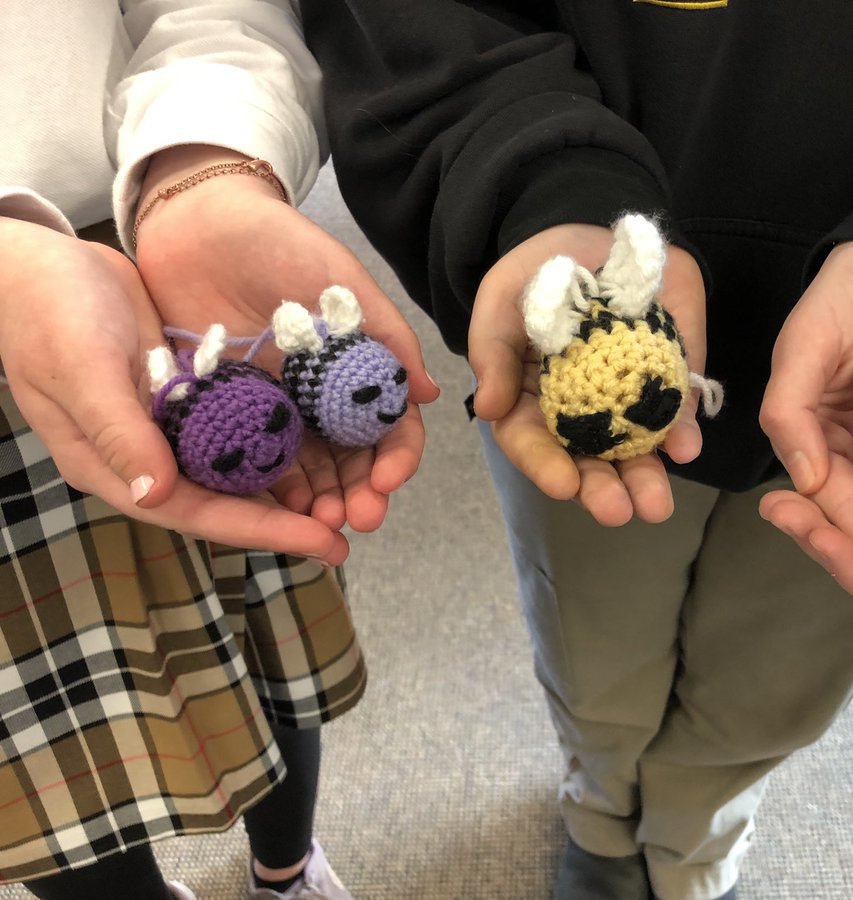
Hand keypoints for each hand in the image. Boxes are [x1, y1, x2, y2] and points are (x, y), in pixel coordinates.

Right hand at [0, 218, 349, 563]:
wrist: (41, 263)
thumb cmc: (49, 313)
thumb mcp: (82, 369)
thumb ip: (120, 432)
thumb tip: (158, 495)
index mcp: (116, 466)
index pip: (199, 513)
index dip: (262, 532)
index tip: (319, 546)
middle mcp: (147, 457)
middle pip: (226, 502)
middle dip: (285, 522)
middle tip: (346, 536)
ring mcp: (168, 427)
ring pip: (237, 471)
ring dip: (286, 487)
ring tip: (341, 501)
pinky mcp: (186, 396)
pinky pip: (237, 429)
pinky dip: (272, 442)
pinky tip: (319, 448)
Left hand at [134, 146, 439, 532]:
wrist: (196, 219)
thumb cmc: (278, 241)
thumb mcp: (342, 280)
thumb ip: (386, 332)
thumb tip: (427, 395)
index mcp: (355, 367)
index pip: (389, 425)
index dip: (397, 457)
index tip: (389, 481)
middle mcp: (319, 394)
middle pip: (351, 458)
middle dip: (360, 493)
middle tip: (357, 520)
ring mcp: (274, 405)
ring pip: (305, 468)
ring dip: (318, 501)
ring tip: (317, 525)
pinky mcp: (226, 407)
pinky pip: (250, 456)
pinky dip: (265, 487)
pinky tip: (270, 508)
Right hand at [470, 223, 706, 525]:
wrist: (598, 228)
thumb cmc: (540, 267)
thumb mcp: (503, 296)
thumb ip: (492, 347)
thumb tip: (488, 407)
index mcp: (529, 397)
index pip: (532, 442)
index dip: (545, 466)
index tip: (564, 485)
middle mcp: (579, 411)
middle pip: (586, 460)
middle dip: (602, 489)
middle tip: (618, 512)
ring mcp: (627, 399)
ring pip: (635, 450)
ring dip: (646, 478)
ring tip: (656, 506)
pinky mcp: (670, 381)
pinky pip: (677, 414)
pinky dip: (683, 433)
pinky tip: (687, 447)